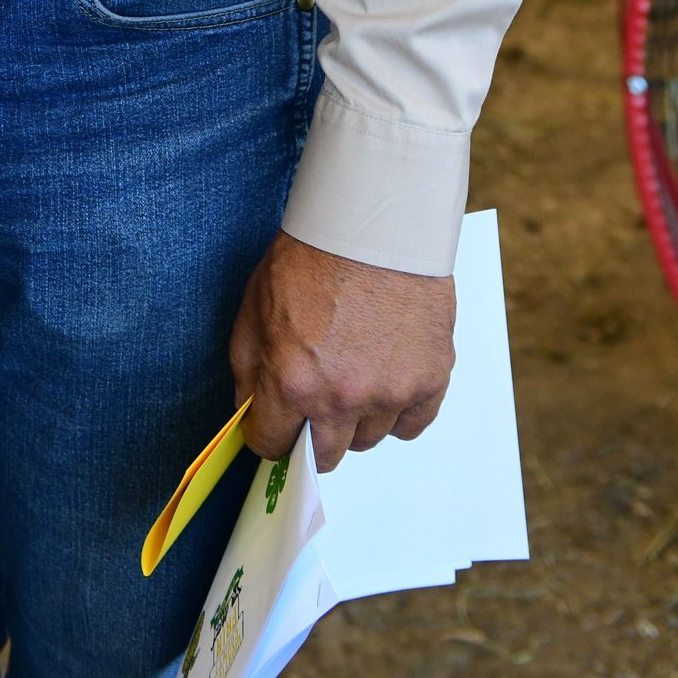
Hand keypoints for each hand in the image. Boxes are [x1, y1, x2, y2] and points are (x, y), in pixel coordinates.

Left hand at [229, 234, 454, 471]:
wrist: (375, 221)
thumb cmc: (312, 256)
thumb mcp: (254, 307)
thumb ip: (247, 369)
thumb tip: (250, 411)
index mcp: (292, 383)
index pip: (272, 446)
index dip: (269, 434)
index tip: (275, 424)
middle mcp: (342, 399)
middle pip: (324, 456)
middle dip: (311, 434)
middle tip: (315, 401)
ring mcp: (390, 394)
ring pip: (367, 440)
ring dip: (356, 419)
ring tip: (353, 372)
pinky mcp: (430, 381)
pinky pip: (410, 425)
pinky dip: (397, 410)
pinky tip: (385, 376)